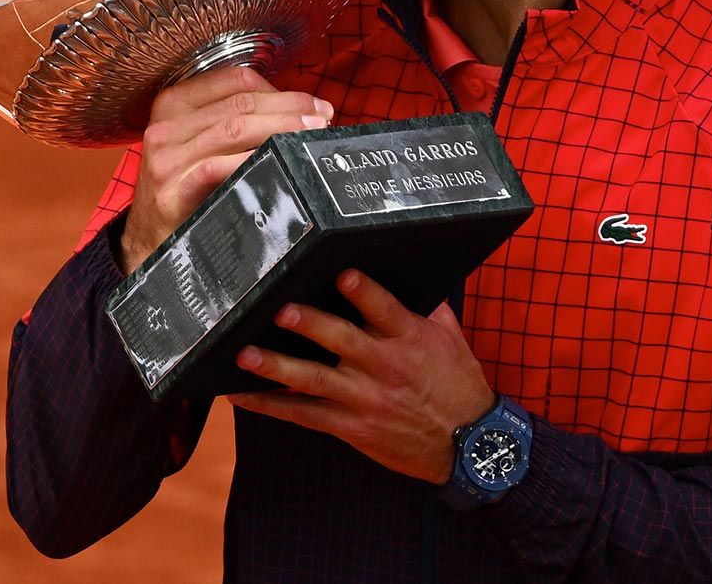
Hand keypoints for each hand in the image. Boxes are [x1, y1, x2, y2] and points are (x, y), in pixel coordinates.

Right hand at [120, 65, 332, 272]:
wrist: (149, 240)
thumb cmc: (187, 187)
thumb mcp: (200, 144)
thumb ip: (235, 120)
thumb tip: (298, 109)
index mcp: (174, 103)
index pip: (235, 81)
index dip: (280, 89)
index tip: (312, 104)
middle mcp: (166, 125)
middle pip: (240, 103)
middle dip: (289, 108)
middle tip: (322, 118)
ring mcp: (165, 158)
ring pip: (234, 129)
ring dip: (280, 130)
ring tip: (309, 136)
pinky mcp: (171, 191)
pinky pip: (217, 167)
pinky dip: (252, 160)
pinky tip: (279, 162)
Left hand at [229, 270, 494, 484]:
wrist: (468, 445)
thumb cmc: (457, 383)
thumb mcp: (449, 337)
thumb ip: (427, 304)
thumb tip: (407, 266)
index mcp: (409, 338)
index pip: (384, 309)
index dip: (363, 291)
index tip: (342, 273)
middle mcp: (383, 366)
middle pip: (342, 341)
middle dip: (310, 325)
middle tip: (281, 310)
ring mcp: (365, 399)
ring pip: (314, 381)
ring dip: (277, 367)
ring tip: (245, 354)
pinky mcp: (352, 427)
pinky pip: (305, 415)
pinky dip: (272, 406)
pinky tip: (243, 395)